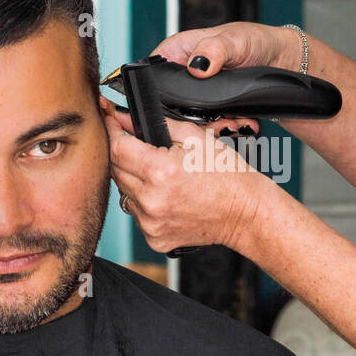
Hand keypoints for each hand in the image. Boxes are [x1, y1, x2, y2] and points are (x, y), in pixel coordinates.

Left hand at [100, 96, 269, 254]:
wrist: (246, 213)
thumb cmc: (227, 176)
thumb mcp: (195, 137)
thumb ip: (155, 123)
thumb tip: (125, 117)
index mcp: (159, 171)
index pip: (116, 147)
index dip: (111, 130)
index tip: (109, 121)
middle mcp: (151, 199)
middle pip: (115, 170)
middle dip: (125, 155)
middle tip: (145, 151)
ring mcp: (151, 222)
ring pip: (124, 193)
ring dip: (134, 181)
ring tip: (162, 178)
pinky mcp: (154, 238)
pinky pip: (136, 215)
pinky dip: (144, 204)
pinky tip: (166, 198)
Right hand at [147, 22, 302, 133]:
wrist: (282, 60)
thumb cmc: (255, 40)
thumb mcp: (234, 39)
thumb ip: (214, 49)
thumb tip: (197, 65)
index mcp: (176, 52)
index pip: (153, 77)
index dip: (162, 96)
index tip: (182, 110)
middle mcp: (183, 74)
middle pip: (172, 106)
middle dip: (194, 120)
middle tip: (219, 122)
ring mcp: (197, 94)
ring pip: (193, 121)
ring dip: (214, 127)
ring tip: (235, 124)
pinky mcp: (213, 108)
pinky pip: (212, 125)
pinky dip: (228, 128)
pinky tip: (243, 124)